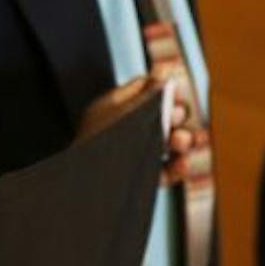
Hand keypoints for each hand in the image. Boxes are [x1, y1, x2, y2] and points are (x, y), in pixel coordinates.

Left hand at [76, 75, 204, 186]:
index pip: (142, 90)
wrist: (81, 195)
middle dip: (175, 116)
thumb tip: (165, 69)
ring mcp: (130, 157)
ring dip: (180, 141)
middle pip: (159, 116)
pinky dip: (176, 167)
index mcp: (112, 109)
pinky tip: (183, 164)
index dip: (162, 88)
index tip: (177, 91)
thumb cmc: (98, 150)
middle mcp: (122, 131)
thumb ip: (150, 95)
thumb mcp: (127, 115)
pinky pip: (162, 171)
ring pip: (165, 145)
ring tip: (182, 141)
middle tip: (176, 118)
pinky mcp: (137, 180)